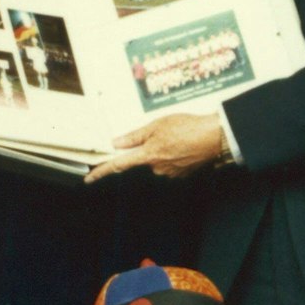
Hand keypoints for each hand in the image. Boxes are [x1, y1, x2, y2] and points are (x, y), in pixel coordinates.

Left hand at [83, 112, 225, 183]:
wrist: (215, 136)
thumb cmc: (187, 127)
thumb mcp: (156, 125)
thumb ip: (135, 136)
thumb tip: (116, 143)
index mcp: (147, 155)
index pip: (118, 165)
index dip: (102, 172)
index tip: (89, 178)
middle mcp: (157, 168)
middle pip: (144, 159)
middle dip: (150, 148)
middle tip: (165, 133)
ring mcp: (170, 173)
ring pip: (158, 161)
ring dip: (163, 150)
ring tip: (178, 137)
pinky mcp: (182, 174)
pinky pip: (171, 165)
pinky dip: (175, 155)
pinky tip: (184, 146)